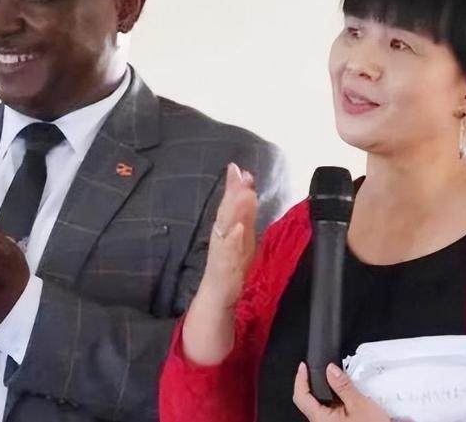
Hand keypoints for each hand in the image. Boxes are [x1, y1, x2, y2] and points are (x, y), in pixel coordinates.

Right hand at [197, 162, 257, 308]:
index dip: (234, 186)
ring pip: (227, 227)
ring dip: (233, 210)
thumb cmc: (230, 268)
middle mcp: (222, 238)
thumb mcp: (240, 240)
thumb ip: (244, 216)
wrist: (217, 298)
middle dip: (233, 192)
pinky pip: (228, 252)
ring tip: (240, 193)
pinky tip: (236, 228)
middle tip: (238, 173)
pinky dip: (232, 239)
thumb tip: (248, 190)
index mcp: (227, 230)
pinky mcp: (225, 267)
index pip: (230, 204)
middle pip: (227, 211)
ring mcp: (223, 252)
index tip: (237, 167)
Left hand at [293, 363, 390, 421]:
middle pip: (310, 399)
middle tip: (324, 370)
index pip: (300, 396)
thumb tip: (330, 370)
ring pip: (322, 405)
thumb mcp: (359, 405)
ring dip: (329, 391)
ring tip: (339, 381)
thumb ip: (343, 386)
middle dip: (316, 383)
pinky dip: (337, 400)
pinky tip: (347, 396)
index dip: (299, 379)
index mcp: (321, 419)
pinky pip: (332, 411)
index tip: (303, 366)